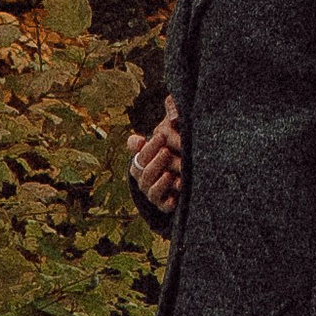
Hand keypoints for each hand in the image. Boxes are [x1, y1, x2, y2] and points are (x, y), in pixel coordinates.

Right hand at [128, 96, 183, 217]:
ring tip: (170, 174)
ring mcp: (153, 195)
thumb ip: (159, 131)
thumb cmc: (168, 155)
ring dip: (160, 182)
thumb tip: (162, 108)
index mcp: (139, 164)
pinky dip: (168, 202)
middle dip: (154, 162)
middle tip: (166, 151)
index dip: (149, 146)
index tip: (161, 136)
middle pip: (144, 173)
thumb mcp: (164, 143)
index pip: (139, 156)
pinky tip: (176, 198)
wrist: (174, 185)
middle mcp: (143, 180)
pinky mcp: (165, 206)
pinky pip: (164, 207)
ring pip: (151, 191)